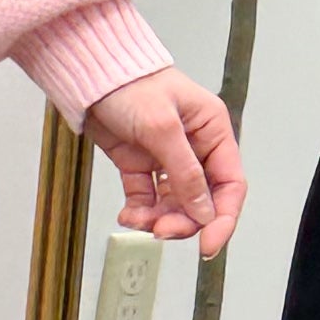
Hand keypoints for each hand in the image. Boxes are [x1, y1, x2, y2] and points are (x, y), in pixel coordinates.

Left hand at [83, 70, 244, 256]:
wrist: (89, 75)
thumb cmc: (130, 84)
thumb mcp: (161, 127)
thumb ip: (185, 172)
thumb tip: (204, 212)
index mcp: (212, 131)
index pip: (230, 184)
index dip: (223, 217)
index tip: (208, 244)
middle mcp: (194, 147)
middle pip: (201, 200)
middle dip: (184, 220)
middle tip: (161, 231)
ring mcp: (166, 157)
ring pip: (173, 203)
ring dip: (158, 218)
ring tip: (137, 220)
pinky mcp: (139, 164)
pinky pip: (147, 198)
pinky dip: (139, 211)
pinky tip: (128, 215)